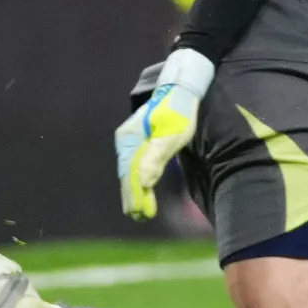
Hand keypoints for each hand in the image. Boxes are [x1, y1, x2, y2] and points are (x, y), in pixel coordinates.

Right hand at [113, 50, 213, 219]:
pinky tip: (142, 192)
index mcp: (131, 139)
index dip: (136, 195)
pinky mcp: (139, 142)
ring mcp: (131, 141)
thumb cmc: (179, 112)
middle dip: (133, 197)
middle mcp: (126, 141)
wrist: (181, 91)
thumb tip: (144, 183)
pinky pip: (136, 165)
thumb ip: (156, 158)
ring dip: (135, 192)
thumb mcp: (172, 135)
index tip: (141, 213)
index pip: (131, 174)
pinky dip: (139, 181)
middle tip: (140, 217)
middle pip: (127, 174)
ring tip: (139, 213)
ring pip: (130, 171)